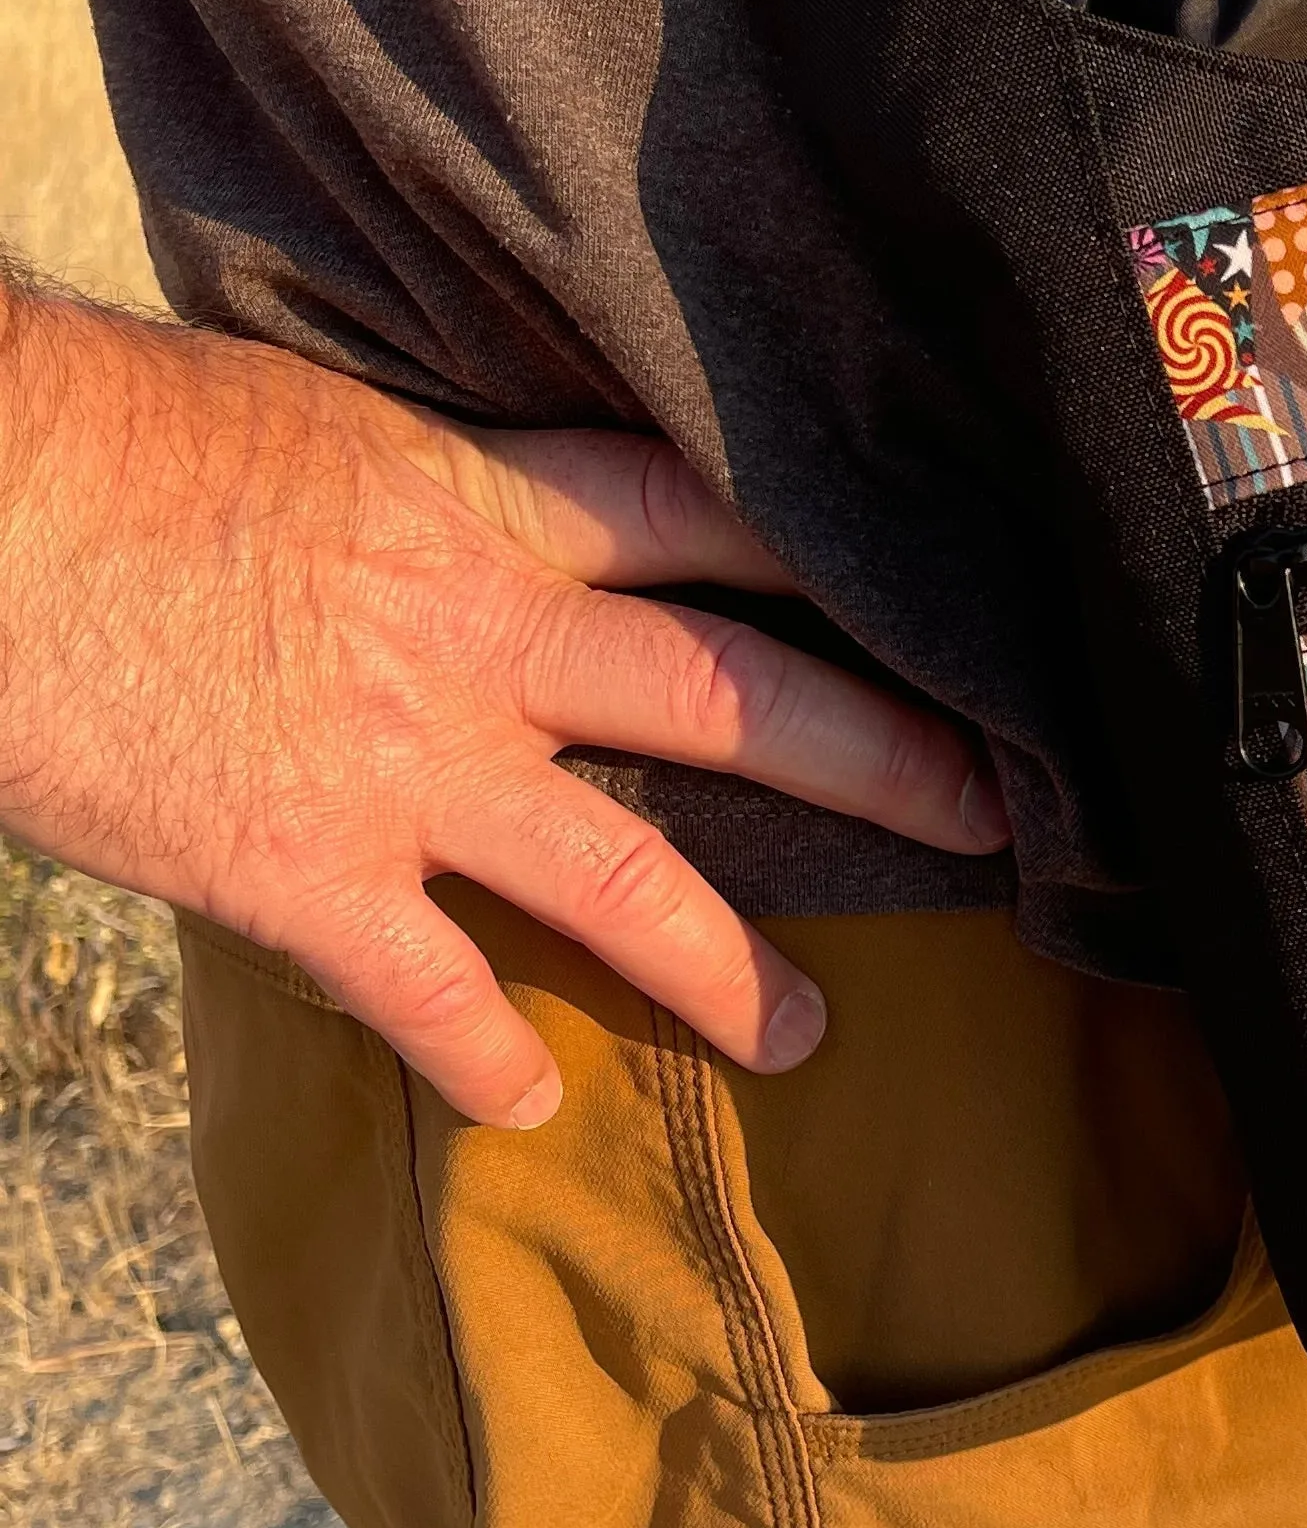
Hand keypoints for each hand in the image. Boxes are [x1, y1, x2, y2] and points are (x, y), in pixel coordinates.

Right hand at [0, 287, 1008, 1123]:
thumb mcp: (294, 422)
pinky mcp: (307, 872)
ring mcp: (405, 763)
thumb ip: (404, 485)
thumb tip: (429, 505)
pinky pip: (434, 994)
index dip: (825, 559)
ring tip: (810, 1033)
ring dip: (734, 968)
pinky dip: (487, 1061)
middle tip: (992, 816)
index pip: (701, 518)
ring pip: (628, 877)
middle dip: (882, 756)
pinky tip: (529, 1105)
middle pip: (737, 694)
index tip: (935, 592)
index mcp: (477, 502)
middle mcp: (480, 633)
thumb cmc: (91, 439)